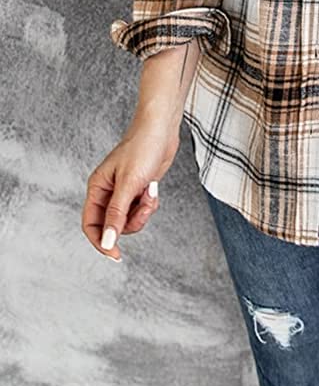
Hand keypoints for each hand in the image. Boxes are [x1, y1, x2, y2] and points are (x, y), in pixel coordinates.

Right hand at [81, 115, 179, 261]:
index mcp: (97, 189)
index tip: (115, 255)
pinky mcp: (140, 190)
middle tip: (144, 206)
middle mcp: (108, 193)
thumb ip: (117, 214)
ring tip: (150, 192)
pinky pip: (143, 209)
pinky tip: (154, 187)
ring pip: (130, 219)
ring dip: (143, 211)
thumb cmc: (141, 149)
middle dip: (131, 221)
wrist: (161, 130)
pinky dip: (150, 203)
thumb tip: (107, 242)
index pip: (91, 224)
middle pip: (114, 225)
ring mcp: (125, 192)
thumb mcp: (129, 184)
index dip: (101, 242)